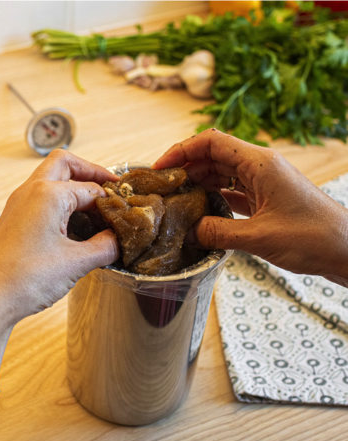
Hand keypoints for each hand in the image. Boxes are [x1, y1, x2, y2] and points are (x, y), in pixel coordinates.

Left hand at [0, 150, 118, 323]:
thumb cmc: (24, 278)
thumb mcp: (76, 262)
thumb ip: (105, 247)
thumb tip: (118, 240)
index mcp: (48, 194)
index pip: (91, 188)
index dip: (111, 200)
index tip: (124, 213)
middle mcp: (31, 192)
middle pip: (65, 164)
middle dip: (91, 172)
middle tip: (110, 187)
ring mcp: (19, 205)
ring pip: (50, 180)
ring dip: (74, 187)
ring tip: (94, 209)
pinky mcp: (14, 220)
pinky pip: (41, 199)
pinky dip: (61, 203)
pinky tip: (73, 227)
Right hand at [153, 129, 347, 285]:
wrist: (347, 249)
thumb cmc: (314, 236)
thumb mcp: (259, 237)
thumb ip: (217, 233)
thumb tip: (186, 232)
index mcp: (259, 163)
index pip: (211, 142)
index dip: (181, 150)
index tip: (160, 167)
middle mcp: (260, 167)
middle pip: (213, 156)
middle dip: (186, 168)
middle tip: (163, 187)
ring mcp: (263, 182)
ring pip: (221, 173)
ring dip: (198, 183)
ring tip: (176, 199)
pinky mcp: (265, 199)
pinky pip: (232, 191)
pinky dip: (214, 197)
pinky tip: (200, 210)